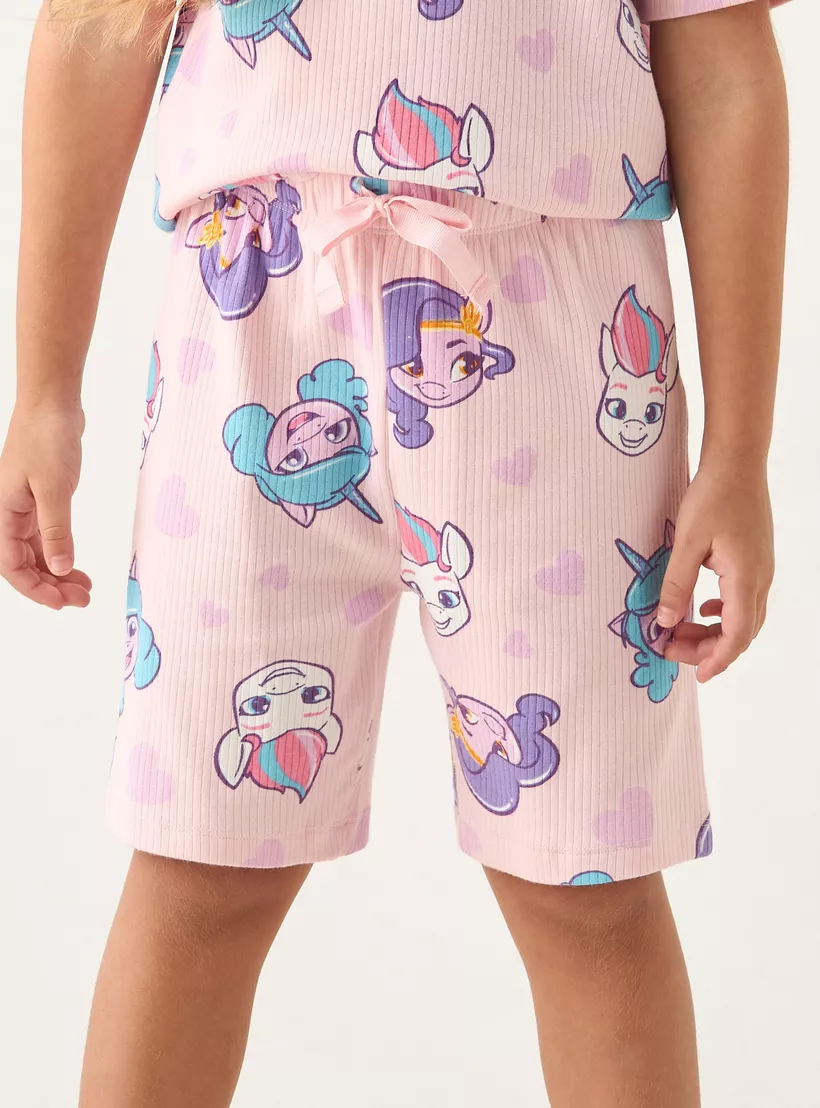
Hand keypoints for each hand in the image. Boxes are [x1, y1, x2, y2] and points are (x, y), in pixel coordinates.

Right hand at [0, 399, 91, 608]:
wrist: (52, 404)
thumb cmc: (47, 439)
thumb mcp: (54, 488)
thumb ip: (56, 530)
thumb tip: (58, 568)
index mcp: (3, 514)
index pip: (12, 566)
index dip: (35, 590)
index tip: (62, 603)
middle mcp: (8, 515)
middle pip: (24, 564)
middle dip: (50, 586)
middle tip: (83, 599)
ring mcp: (24, 508)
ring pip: (36, 552)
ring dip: (57, 573)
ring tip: (85, 588)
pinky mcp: (40, 500)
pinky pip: (45, 537)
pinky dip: (61, 552)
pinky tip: (76, 564)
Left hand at [659, 457, 772, 681]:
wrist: (737, 462)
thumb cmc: (713, 496)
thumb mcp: (687, 542)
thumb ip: (676, 584)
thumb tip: (664, 622)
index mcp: (745, 578)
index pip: (737, 634)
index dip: (718, 659)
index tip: (698, 676)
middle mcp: (760, 578)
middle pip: (741, 631)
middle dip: (707, 648)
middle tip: (670, 649)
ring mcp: (761, 569)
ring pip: (742, 616)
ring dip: (713, 631)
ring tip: (678, 632)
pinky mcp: (754, 560)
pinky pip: (743, 599)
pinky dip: (721, 613)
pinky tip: (700, 609)